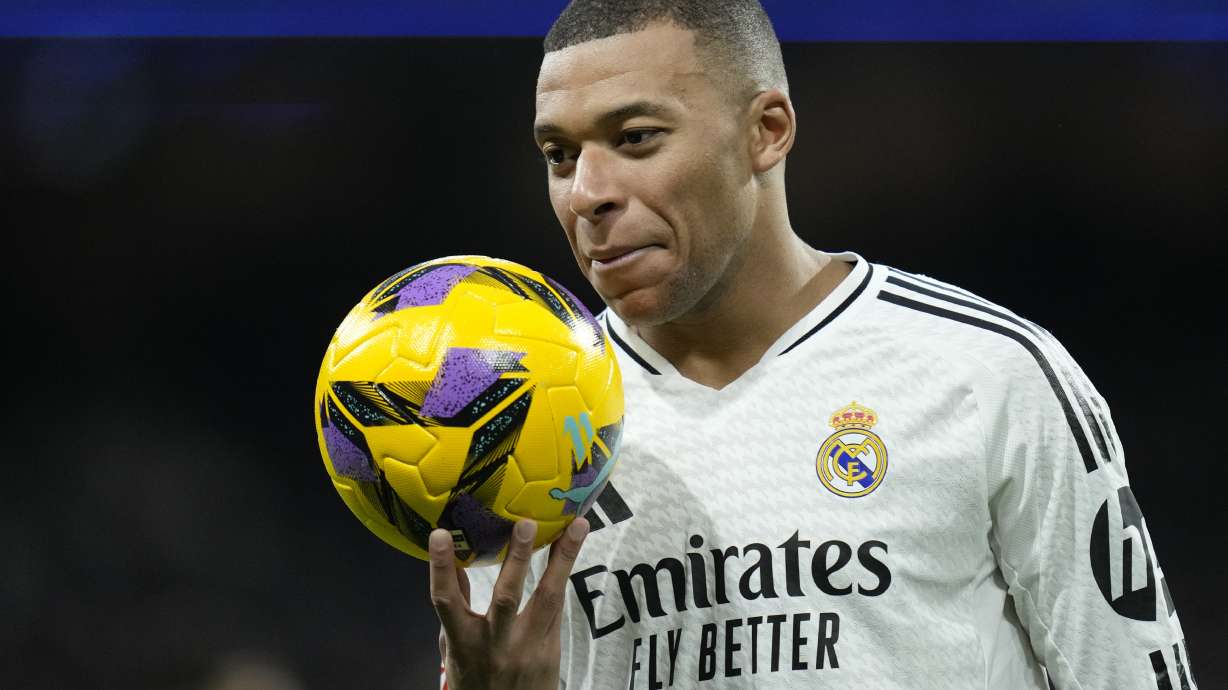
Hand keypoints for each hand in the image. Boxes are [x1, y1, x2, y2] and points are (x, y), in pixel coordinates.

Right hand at [431, 517, 589, 689]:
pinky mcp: (550, 650)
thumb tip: (453, 564)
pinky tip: (572, 547)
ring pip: (548, 597)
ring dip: (563, 558)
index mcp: (463, 642)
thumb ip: (457, 607)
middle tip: (526, 524)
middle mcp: (495, 644)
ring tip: (577, 526)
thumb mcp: (454, 648)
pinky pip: (558, 606)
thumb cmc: (474, 678)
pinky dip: (563, 574)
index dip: (442, 567)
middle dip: (517, 559)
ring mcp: (526, 647)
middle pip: (507, 597)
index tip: (440, 534)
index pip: (446, 601)